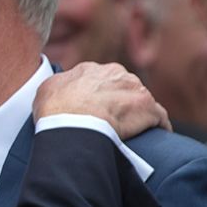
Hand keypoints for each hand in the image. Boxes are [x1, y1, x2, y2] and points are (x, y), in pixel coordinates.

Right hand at [33, 62, 169, 138]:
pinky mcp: (149, 109)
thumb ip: (61, 83)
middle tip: (114, 122)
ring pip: (142, 101)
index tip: (98, 110)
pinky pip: (159, 118)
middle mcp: (116, 73)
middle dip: (122, 102)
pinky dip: (157, 126)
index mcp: (93, 69)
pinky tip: (154, 137)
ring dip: (139, 114)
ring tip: (134, 133)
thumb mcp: (47, 88)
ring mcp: (135, 89)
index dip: (100, 96)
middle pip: (124, 88)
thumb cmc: (56, 110)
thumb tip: (63, 86)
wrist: (75, 126)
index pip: (102, 80)